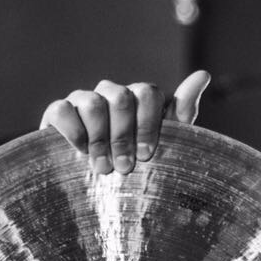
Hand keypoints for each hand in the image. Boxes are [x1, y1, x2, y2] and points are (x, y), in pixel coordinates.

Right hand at [38, 70, 211, 175]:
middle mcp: (112, 93)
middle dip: (124, 137)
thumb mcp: (166, 142)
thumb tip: (203, 74)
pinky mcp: (57, 111)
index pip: (147, 93)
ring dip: (100, 140)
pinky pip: (62, 109)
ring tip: (103, 168)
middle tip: (125, 168)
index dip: (148, 124)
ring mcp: (84, 100)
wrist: (97, 186)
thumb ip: (182, 110)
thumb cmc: (137, 163)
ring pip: (93, 103)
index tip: (147, 155)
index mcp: (139, 98)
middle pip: (121, 98)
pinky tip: (80, 152)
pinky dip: (73, 132)